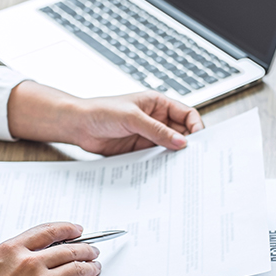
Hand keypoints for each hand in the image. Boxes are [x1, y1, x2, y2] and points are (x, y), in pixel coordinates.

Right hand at [0, 222, 100, 275]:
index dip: (68, 229)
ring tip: (95, 267)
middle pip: (69, 250)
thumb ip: (17, 253)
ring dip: (91, 267)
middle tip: (92, 250)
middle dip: (86, 249)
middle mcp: (30, 264)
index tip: (78, 229)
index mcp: (14, 249)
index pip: (50, 231)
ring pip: (77, 270)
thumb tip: (41, 249)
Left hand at [7, 81, 203, 154]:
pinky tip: (163, 171)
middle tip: (193, 158)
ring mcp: (148, 135)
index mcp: (158, 104)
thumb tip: (181, 142)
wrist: (77, 125)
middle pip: (181, 133)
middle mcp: (156, 120)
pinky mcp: (139, 149)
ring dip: (174, 156)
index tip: (198, 141)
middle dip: (188, 145)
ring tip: (180, 167)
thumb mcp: (131, 118)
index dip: (196, 127)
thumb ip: (157, 130)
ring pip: (170, 147)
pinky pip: (156, 158)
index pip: (186, 115)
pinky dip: (161, 165)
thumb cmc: (101, 111)